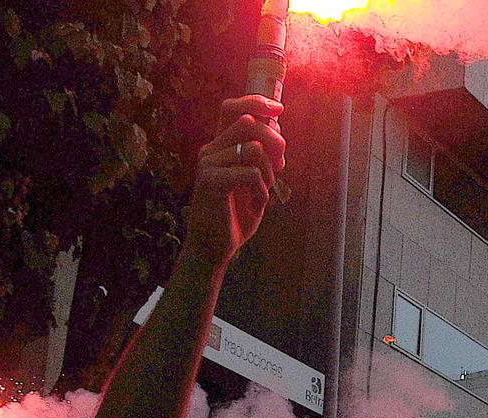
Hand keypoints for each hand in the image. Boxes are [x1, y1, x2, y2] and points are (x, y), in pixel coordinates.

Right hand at [185, 96, 285, 269]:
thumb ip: (262, 155)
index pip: (232, 108)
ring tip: (262, 193)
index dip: (256, 101)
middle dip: (275, 142)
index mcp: (220, 147)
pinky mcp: (210, 180)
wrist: (214, 246)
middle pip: (248, 122)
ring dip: (268, 174)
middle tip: (279, 168)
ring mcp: (208, 163)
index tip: (279, 109)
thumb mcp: (255, 181)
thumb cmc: (235, 214)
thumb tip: (277, 126)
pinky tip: (256, 206)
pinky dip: (262, 192)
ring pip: (253, 148)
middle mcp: (211, 150)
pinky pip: (250, 173)